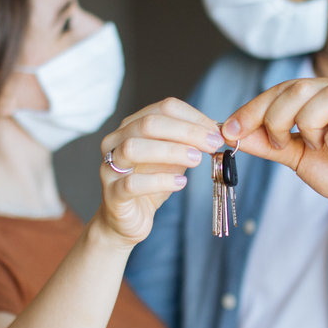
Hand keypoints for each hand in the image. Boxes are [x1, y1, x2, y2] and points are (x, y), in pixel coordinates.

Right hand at [98, 98, 223, 245]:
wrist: (127, 220)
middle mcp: (116, 141)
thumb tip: (217, 130)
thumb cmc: (150, 184)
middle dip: (186, 131)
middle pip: (148, 123)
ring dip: (171, 151)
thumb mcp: (173, 159)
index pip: (163, 107)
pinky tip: (180, 182)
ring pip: (134, 148)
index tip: (216, 132)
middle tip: (211, 144)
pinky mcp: (112, 194)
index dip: (193, 117)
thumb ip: (189, 143)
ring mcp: (110, 167)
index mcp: (132, 126)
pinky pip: (132, 183)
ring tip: (196, 159)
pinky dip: (160, 181)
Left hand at [222, 77, 327, 240]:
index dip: (253, 107)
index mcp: (324, 92)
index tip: (230, 129)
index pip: (283, 88)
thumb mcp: (295, 156)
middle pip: (301, 87)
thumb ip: (267, 143)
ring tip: (314, 148)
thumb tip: (230, 133)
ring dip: (309, 127)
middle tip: (278, 144)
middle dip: (276, 118)